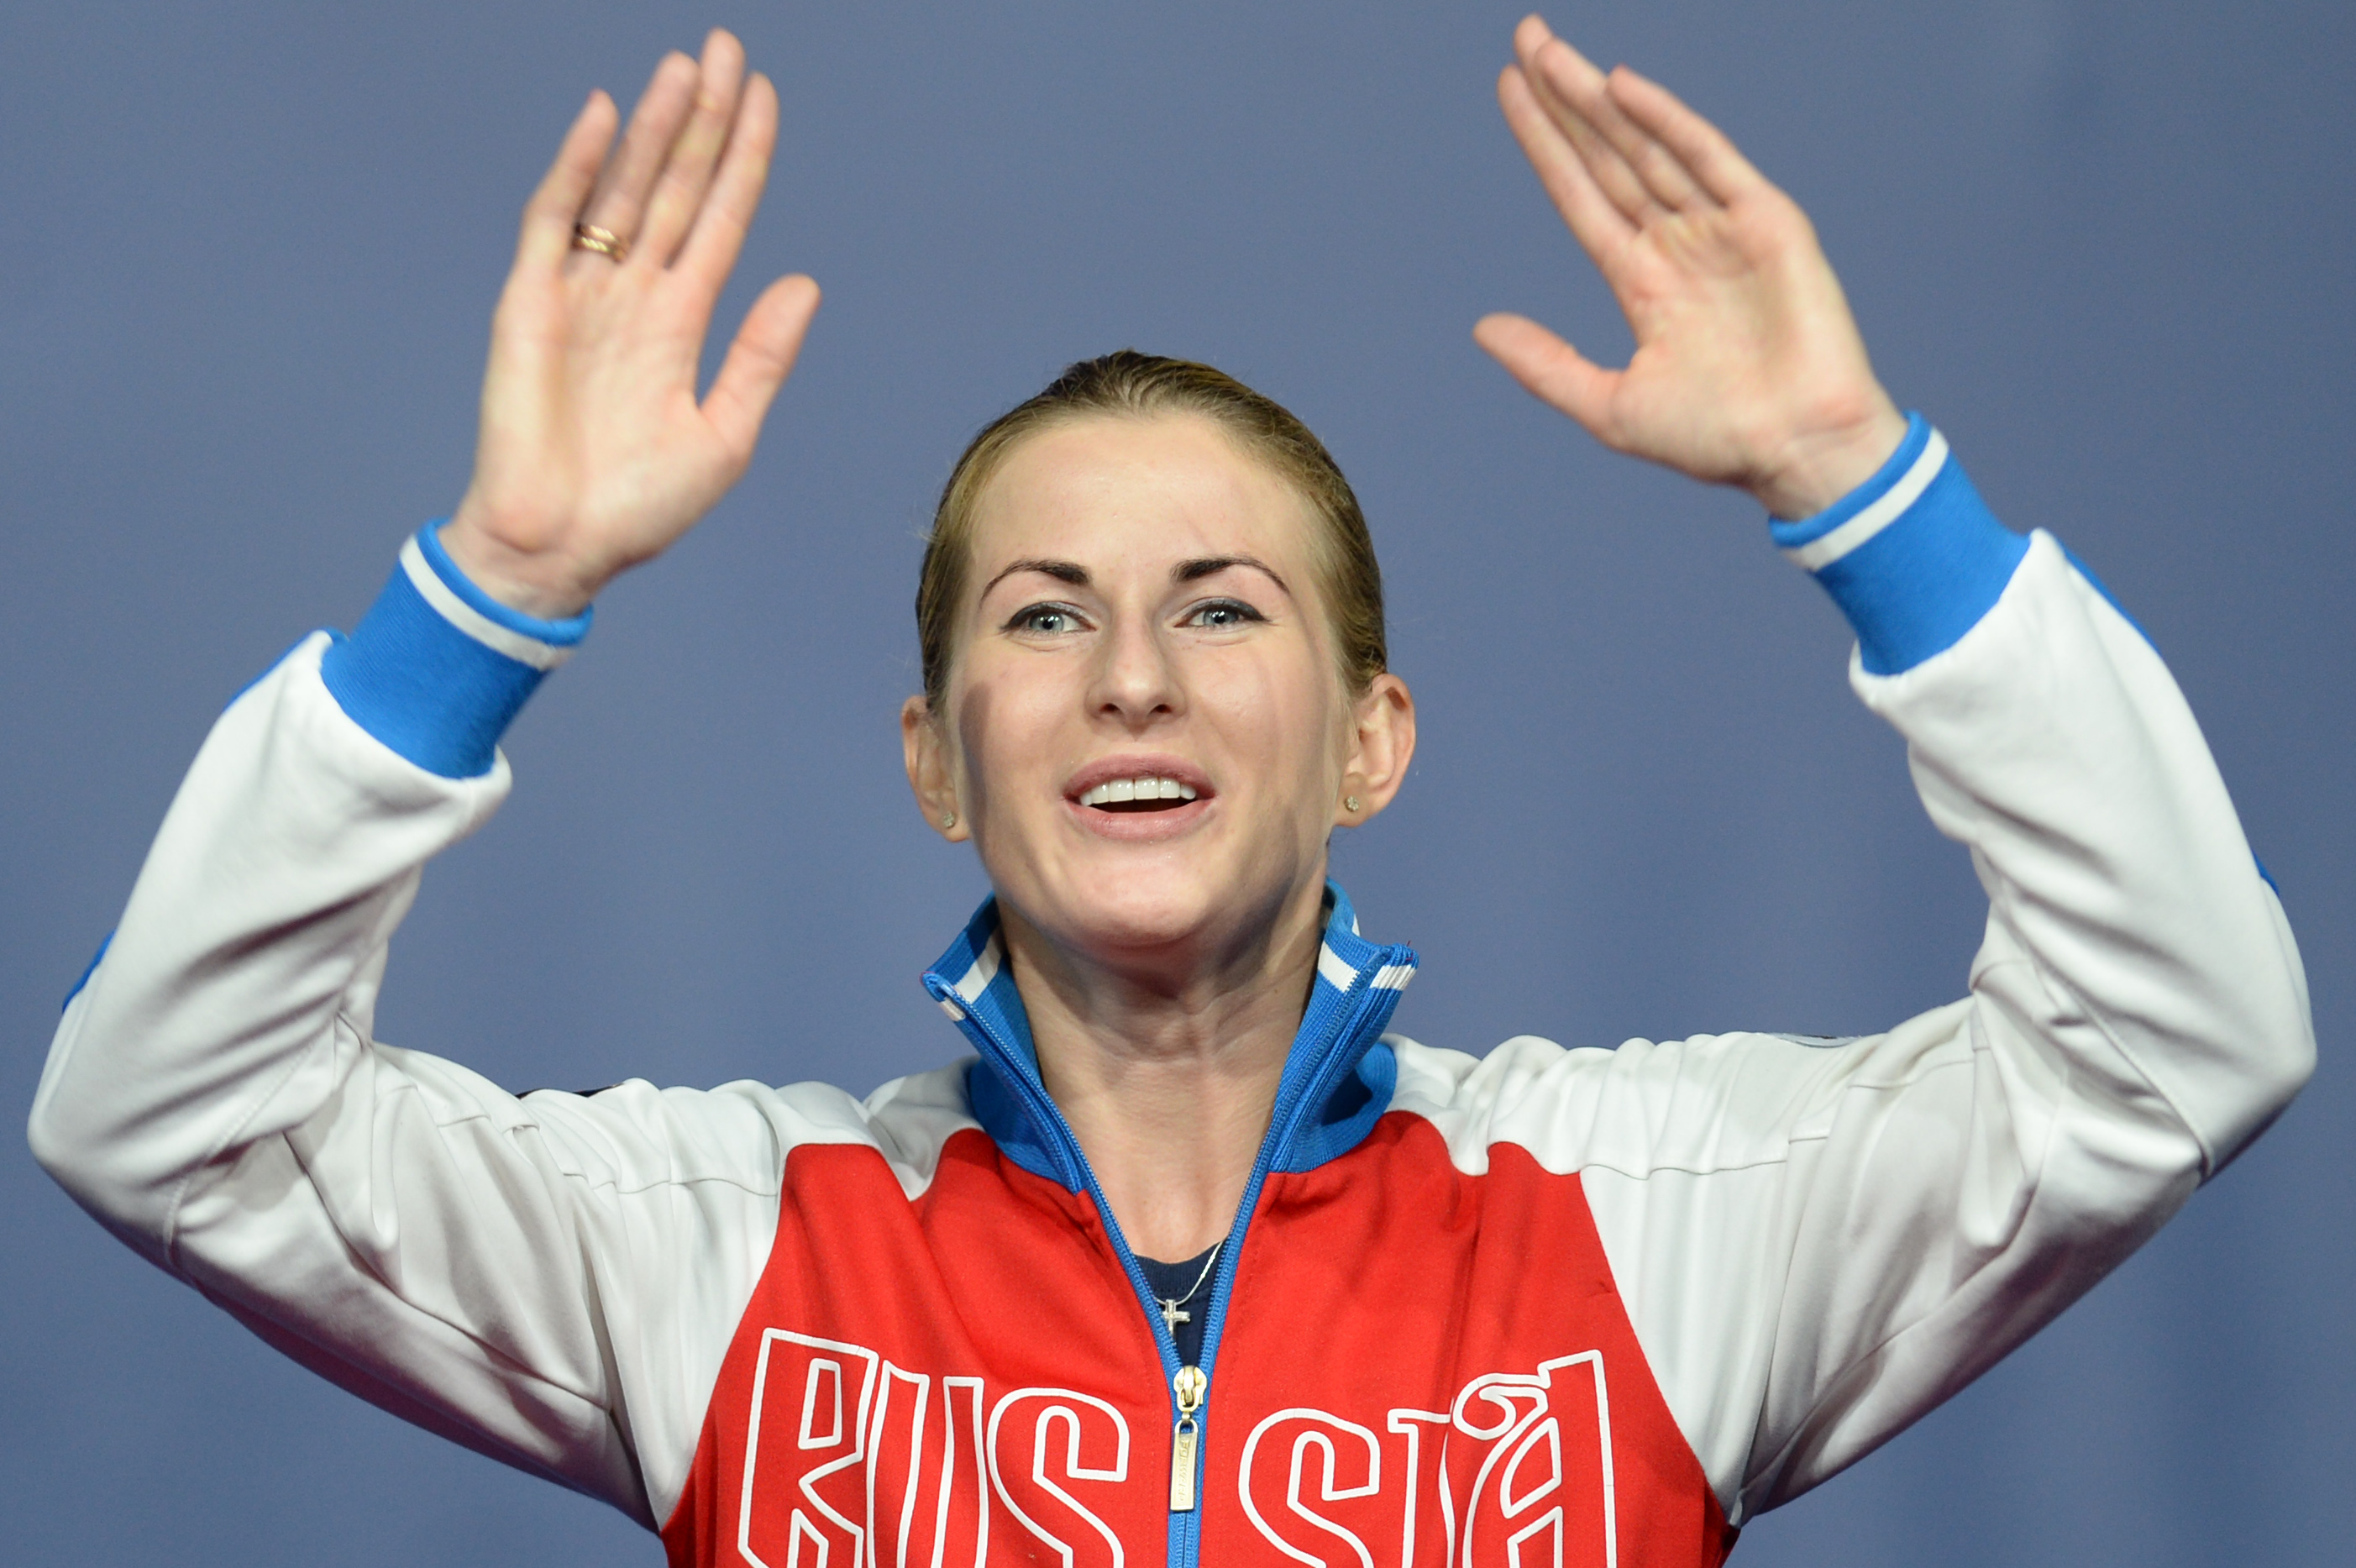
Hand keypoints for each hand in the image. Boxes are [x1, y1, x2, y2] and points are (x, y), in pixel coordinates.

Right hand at [442, 30, 821, 615]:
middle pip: (677, 186)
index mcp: (681, 322)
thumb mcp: (723, 436)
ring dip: (654, 128)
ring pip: (624, 189)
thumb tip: (804, 284)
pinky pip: (554, 219)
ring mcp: (581, 292)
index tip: (766, 98)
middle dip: (703, 120)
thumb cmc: (638, 509)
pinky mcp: (530, 303)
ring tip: (685, 68)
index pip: (722, 218)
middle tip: (728, 49)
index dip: (744, 159)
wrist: (561, 550)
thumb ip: (760, 358)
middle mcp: (633, 293)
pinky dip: (579, 168)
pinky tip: (607, 117)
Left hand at [1474, 15, 1905, 519]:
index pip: (1580, 195)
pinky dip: (1667, 122)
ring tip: (1551, 54)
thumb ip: (1546, 365)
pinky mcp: (1767, 221)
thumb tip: (1482, 328)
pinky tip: (1622, 87)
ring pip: (1647, 147)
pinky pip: (1709, 158)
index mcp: (1643, 282)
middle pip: (1608, 156)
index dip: (1545, 144)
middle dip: (1565, 100)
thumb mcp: (1612, 406)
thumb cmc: (1718, 441)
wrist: (1798, 454)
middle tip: (1524, 37)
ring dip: (1600, 100)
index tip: (1509, 91)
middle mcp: (1679, 244)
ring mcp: (1723, 228)